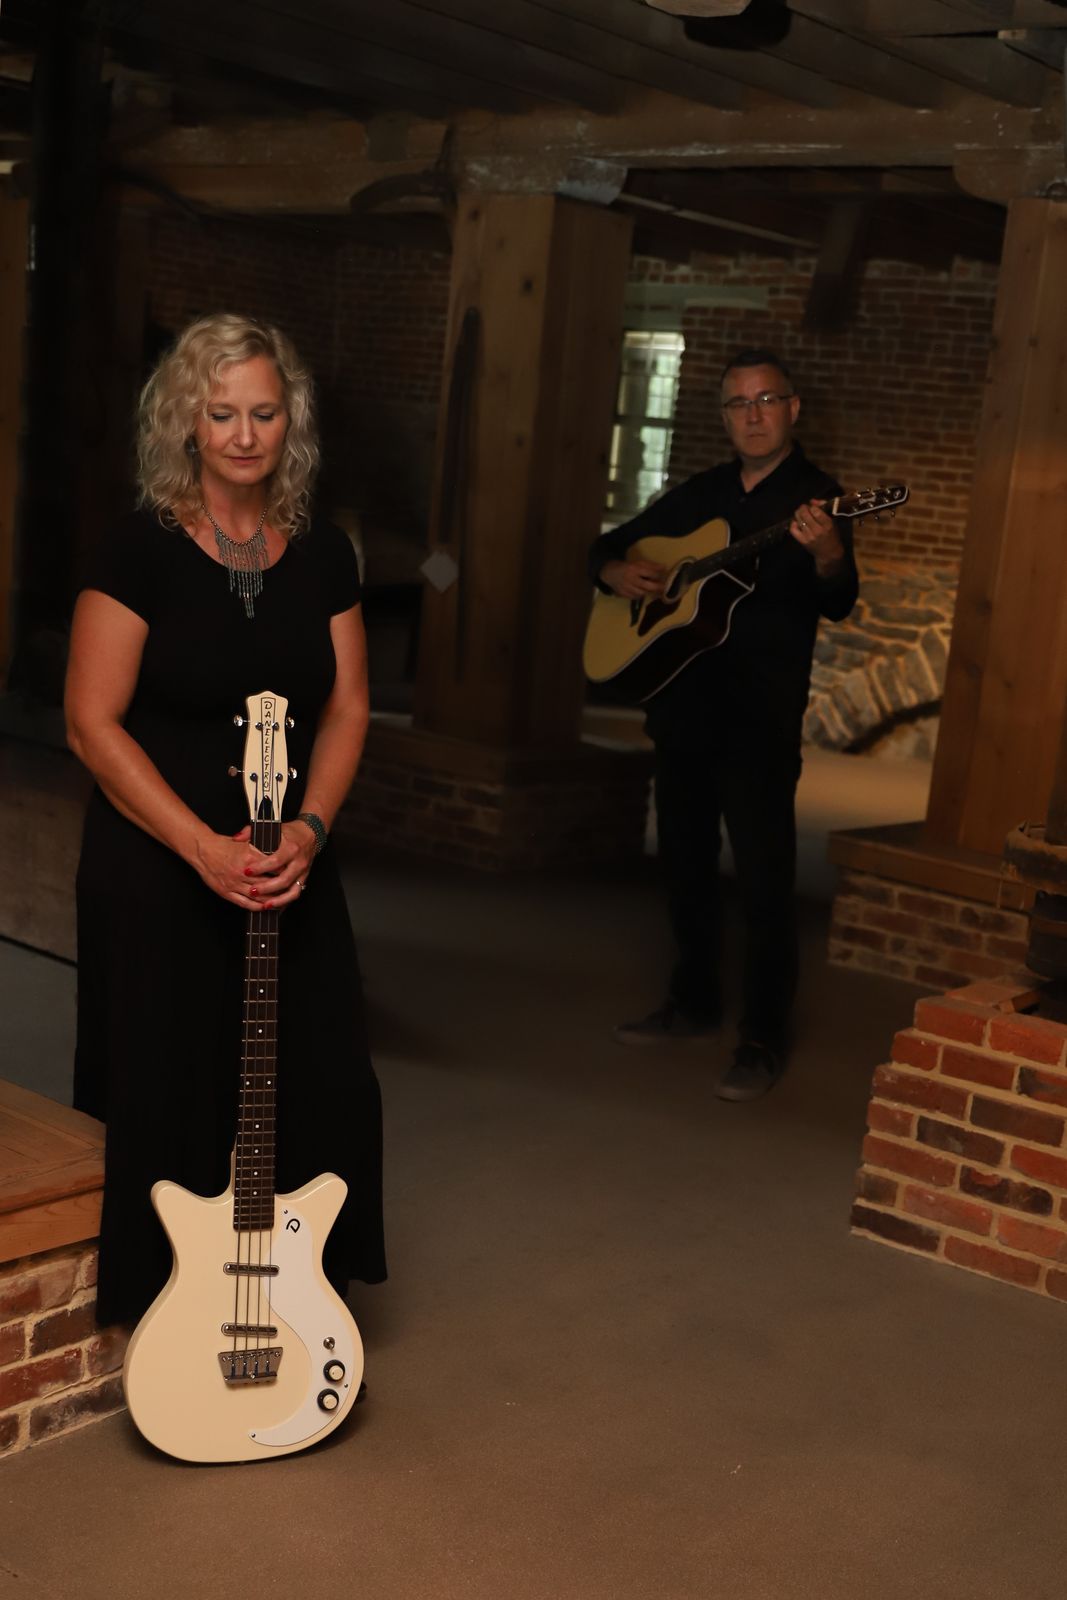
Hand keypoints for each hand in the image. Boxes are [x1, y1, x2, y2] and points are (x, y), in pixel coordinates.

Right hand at [194, 822, 315, 910]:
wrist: (202, 850)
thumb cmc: (222, 845)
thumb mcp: (243, 842)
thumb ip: (259, 847)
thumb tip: (274, 851)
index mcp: (249, 857)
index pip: (272, 867)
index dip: (282, 872)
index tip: (289, 873)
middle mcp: (242, 872)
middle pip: (267, 883)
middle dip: (279, 888)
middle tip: (288, 890)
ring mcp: (234, 884)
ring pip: (258, 896)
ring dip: (270, 900)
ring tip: (279, 901)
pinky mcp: (227, 892)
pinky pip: (245, 903)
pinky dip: (256, 907)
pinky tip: (263, 907)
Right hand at [600, 557, 666, 599]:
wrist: (610, 572)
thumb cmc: (628, 567)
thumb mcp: (639, 563)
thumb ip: (651, 566)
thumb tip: (664, 567)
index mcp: (634, 569)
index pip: (650, 573)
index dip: (658, 576)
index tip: (663, 577)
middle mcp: (630, 579)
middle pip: (647, 586)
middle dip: (657, 588)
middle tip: (663, 588)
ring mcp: (626, 587)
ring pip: (641, 593)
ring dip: (649, 592)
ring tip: (655, 591)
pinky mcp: (623, 594)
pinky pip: (635, 597)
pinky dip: (641, 595)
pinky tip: (643, 592)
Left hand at [789, 500, 843, 571]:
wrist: (829, 553)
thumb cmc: (832, 535)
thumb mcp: (832, 521)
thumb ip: (823, 508)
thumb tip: (812, 501)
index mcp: (828, 524)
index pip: (816, 511)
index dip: (812, 506)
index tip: (812, 507)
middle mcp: (818, 530)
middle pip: (805, 514)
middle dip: (803, 508)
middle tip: (803, 507)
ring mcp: (809, 536)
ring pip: (799, 520)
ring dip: (798, 514)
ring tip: (800, 513)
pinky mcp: (802, 541)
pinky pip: (793, 530)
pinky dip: (793, 523)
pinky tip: (797, 522)